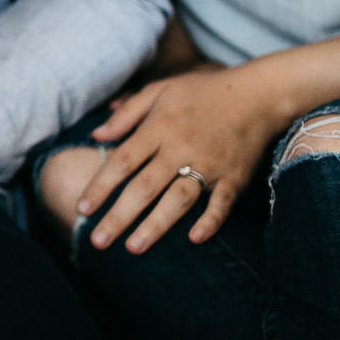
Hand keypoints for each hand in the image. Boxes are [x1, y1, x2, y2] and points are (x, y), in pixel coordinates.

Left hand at [76, 64, 288, 252]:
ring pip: (178, 200)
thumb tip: (96, 135)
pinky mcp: (235, 177)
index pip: (122, 161)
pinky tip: (194, 239)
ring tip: (133, 248)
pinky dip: (210, 221)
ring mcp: (210, 165)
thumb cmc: (202, 92)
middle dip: (119, 216)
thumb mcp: (159, 91)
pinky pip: (222, 203)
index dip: (100, 186)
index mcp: (159, 128)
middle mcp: (181, 148)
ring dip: (156, 226)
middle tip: (97, 241)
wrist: (258, 94)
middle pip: (144, 187)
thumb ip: (126, 114)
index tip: (82, 208)